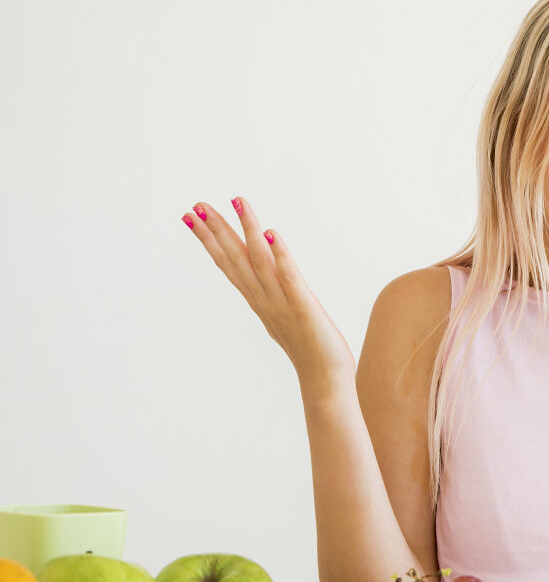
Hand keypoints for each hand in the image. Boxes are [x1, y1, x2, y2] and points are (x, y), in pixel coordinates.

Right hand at [182, 197, 354, 387]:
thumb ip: (274, 294)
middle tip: (196, 204)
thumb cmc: (310, 350)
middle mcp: (264, 299)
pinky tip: (272, 234)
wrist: (324, 380)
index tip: (191, 217)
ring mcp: (282, 302)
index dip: (210, 240)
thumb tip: (269, 275)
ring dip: (248, 230)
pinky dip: (280, 255)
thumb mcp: (284, 315)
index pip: (229, 264)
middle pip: (235, 259)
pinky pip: (289, 277)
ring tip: (238, 201)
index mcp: (259, 300)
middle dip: (216, 230)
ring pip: (259, 261)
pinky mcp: (303, 306)